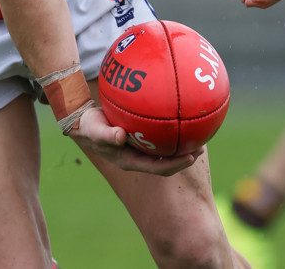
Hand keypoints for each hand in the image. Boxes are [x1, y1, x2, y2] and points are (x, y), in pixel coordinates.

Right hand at [68, 104, 203, 174]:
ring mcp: (138, 147)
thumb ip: (107, 135)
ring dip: (180, 145)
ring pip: (164, 149)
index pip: (158, 167)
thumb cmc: (90, 127)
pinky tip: (176, 116)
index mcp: (131, 161)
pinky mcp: (138, 136)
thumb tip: (121, 137)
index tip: (191, 157)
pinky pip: (157, 136)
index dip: (176, 165)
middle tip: (202, 146)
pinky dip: (169, 131)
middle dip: (185, 157)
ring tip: (197, 134)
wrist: (83, 121)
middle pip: (166, 161)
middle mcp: (138, 156)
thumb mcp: (96, 131)